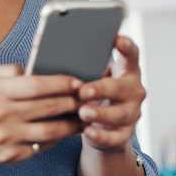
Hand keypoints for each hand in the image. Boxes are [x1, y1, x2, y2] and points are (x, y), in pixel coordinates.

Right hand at [0, 64, 85, 175]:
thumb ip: (6, 70)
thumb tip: (34, 69)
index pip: (37, 84)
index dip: (61, 82)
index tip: (77, 81)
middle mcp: (1, 115)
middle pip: (49, 106)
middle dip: (73, 101)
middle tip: (88, 97)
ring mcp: (7, 138)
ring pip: (52, 129)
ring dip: (72, 123)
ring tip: (84, 116)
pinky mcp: (12, 155)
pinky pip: (43, 145)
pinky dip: (57, 138)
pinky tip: (65, 131)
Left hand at [77, 35, 145, 153]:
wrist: (102, 128)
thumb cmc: (91, 95)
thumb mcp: (87, 77)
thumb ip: (75, 63)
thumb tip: (42, 41)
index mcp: (125, 71)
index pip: (130, 55)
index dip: (126, 47)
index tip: (116, 39)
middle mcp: (132, 91)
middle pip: (123, 87)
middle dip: (103, 88)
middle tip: (83, 90)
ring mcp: (131, 113)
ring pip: (120, 113)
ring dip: (101, 113)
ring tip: (83, 112)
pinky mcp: (124, 134)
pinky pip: (115, 137)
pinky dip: (102, 135)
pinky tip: (88, 131)